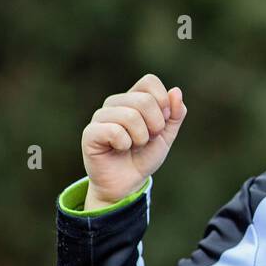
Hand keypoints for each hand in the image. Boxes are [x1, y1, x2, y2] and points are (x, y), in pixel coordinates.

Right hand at [81, 73, 186, 209]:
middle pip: (144, 100)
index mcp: (132, 98)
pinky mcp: (90, 133)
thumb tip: (175, 91)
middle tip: (147, 139)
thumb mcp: (167, 135)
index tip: (162, 123)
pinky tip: (120, 149)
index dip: (162, 102)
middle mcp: (115, 103)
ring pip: (130, 116)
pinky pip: (115, 131)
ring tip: (134, 146)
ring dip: (141, 138)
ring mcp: (100, 117)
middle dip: (155, 125)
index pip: (149, 82)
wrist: (128, 183)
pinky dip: (125, 144)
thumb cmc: (144, 156)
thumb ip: (175, 114)